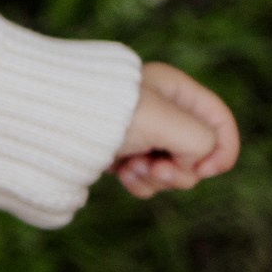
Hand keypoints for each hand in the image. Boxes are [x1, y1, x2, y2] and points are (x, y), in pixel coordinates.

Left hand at [112, 61, 239, 197]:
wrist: (48, 125)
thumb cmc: (107, 116)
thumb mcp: (166, 122)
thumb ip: (200, 141)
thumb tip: (192, 164)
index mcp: (174, 89)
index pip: (219, 120)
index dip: (223, 149)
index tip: (206, 170)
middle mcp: (160, 110)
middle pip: (198, 152)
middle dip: (181, 170)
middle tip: (157, 170)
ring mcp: (140, 134)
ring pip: (172, 170)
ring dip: (157, 178)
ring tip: (132, 169)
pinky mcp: (122, 155)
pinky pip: (147, 179)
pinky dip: (138, 182)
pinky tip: (120, 175)